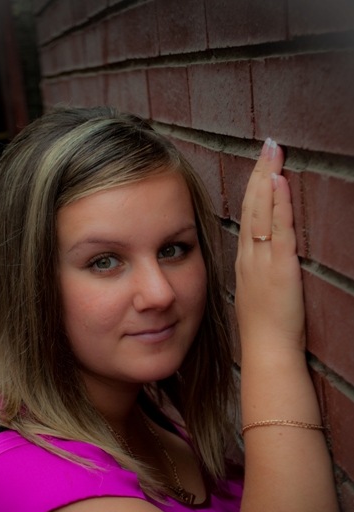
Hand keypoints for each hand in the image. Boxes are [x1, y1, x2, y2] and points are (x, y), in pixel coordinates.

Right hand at [235, 139, 304, 357]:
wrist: (265, 350)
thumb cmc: (262, 329)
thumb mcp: (255, 296)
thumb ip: (257, 274)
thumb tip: (260, 261)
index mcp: (245, 262)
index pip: (248, 218)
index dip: (254, 190)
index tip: (260, 167)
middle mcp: (250, 256)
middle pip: (252, 207)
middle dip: (259, 173)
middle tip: (267, 145)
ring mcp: (263, 260)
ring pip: (262, 212)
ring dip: (268, 179)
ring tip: (272, 151)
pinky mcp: (280, 268)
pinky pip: (279, 230)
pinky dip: (278, 204)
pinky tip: (279, 182)